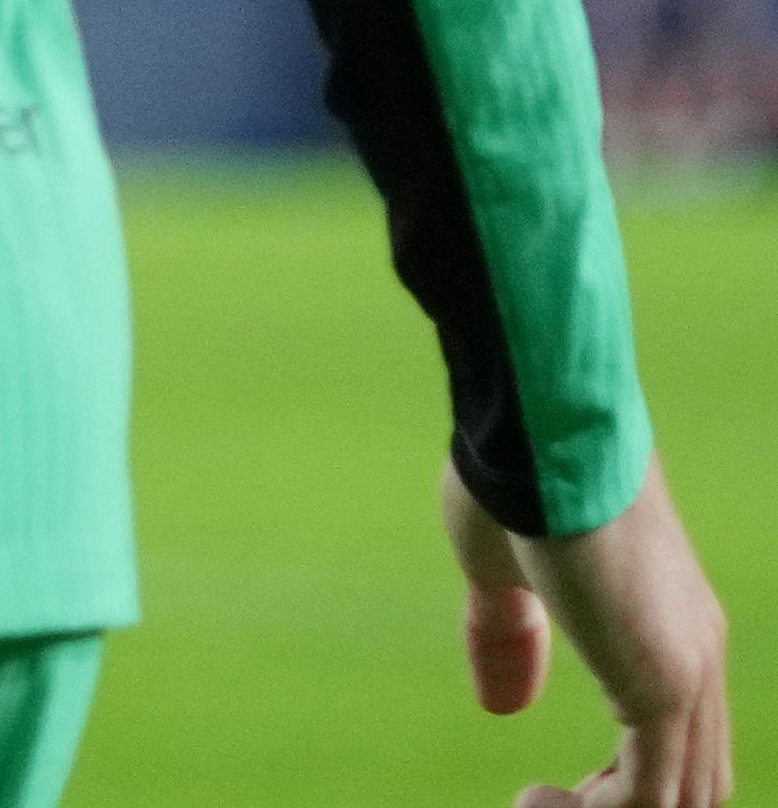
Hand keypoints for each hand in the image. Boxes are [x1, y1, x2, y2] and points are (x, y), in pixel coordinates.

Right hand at [449, 454, 731, 807]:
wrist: (538, 430)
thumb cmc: (516, 477)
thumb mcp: (501, 573)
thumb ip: (509, 638)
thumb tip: (503, 707)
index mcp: (672, 624)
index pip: (682, 740)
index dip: (623, 781)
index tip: (555, 790)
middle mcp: (698, 652)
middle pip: (698, 780)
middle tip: (543, 802)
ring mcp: (689, 670)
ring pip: (687, 798)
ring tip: (535, 806)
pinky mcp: (663, 683)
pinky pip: (652, 796)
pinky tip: (537, 799)